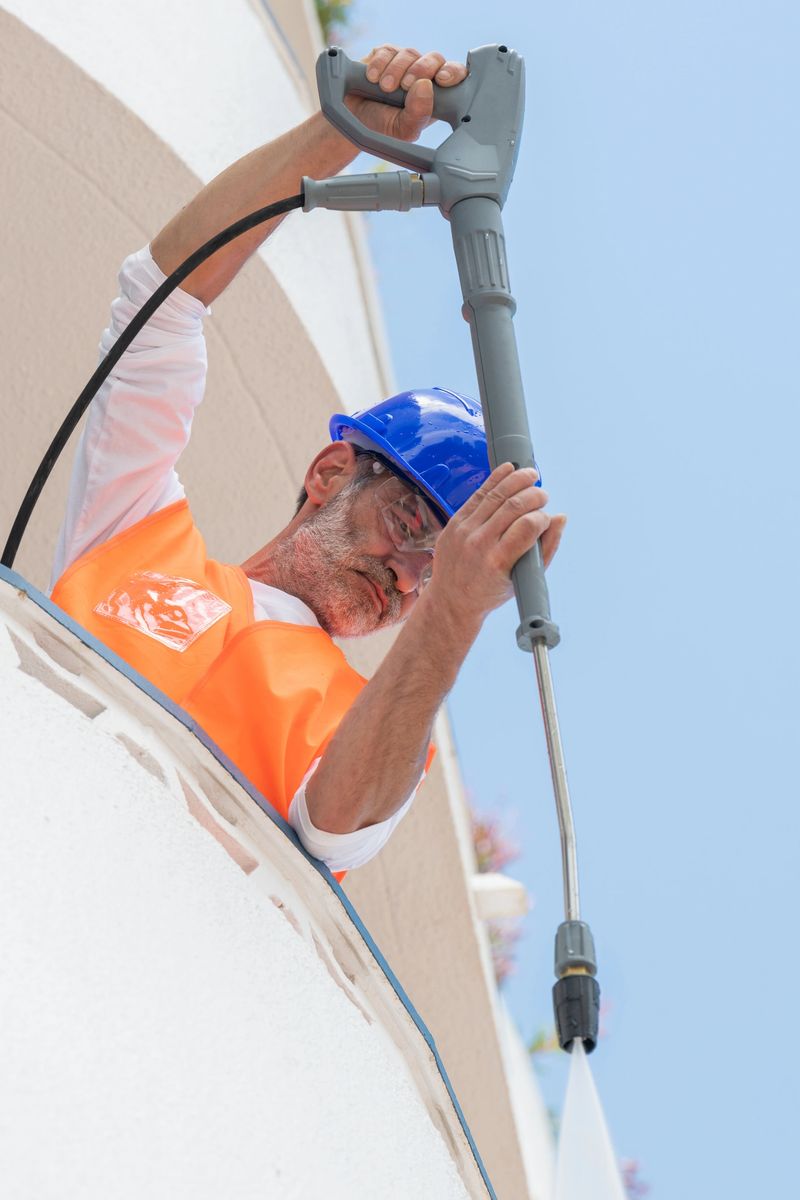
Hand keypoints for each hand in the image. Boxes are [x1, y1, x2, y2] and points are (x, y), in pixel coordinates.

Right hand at [346, 45, 467, 142]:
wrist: (352, 119)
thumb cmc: (381, 127)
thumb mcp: (402, 131)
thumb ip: (418, 114)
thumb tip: (425, 85)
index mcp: (435, 95)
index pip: (455, 76)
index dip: (453, 73)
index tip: (442, 79)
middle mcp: (423, 76)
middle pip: (434, 59)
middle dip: (421, 70)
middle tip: (406, 86)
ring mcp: (404, 63)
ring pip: (410, 53)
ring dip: (396, 70)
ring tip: (385, 88)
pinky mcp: (385, 54)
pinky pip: (387, 51)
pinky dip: (380, 64)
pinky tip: (373, 78)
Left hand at [424, 464, 566, 635]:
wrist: (452, 599)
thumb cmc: (492, 591)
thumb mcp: (524, 579)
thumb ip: (546, 549)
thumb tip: (560, 517)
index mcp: (498, 562)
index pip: (528, 525)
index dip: (543, 516)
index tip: (546, 517)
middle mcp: (479, 544)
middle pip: (513, 506)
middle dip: (534, 495)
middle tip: (543, 495)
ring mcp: (464, 532)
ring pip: (496, 495)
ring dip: (517, 480)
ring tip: (531, 475)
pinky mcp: (454, 522)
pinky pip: (478, 494)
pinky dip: (495, 479)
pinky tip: (509, 469)